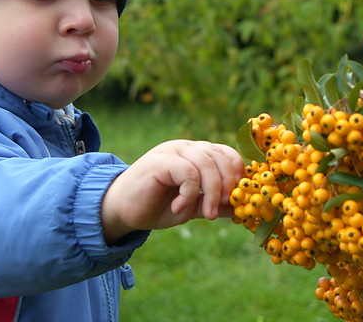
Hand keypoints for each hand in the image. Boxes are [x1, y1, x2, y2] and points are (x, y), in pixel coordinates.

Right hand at [101, 140, 243, 243]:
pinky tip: (178, 209)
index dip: (236, 173)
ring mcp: (172, 151)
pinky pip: (187, 173)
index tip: (238, 197)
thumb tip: (241, 209)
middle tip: (224, 207)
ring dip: (211, 193)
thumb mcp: (192, 206)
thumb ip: (213, 203)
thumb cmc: (157, 206)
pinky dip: (189, 195)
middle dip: (227, 185)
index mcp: (196, 154)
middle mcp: (186, 147)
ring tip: (207, 215)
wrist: (122, 210)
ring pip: (206, 164)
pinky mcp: (160, 161)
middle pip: (219, 157)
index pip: (226, 153)